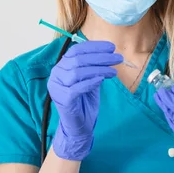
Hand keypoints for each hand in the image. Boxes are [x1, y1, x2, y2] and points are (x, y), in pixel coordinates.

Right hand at [47, 41, 122, 160]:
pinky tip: (102, 79)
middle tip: (118, 58)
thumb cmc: (85, 100)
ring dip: (99, 69)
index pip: (77, 50)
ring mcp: (57, 87)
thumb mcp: (91, 78)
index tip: (112, 47)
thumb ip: (95, 66)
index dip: (95, 47)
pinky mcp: (62, 99)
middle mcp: (56, 74)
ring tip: (114, 71)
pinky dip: (90, 82)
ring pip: (77, 72)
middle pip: (78, 60)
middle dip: (101, 57)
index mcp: (62, 66)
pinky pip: (76, 88)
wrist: (79, 125)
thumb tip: (110, 52)